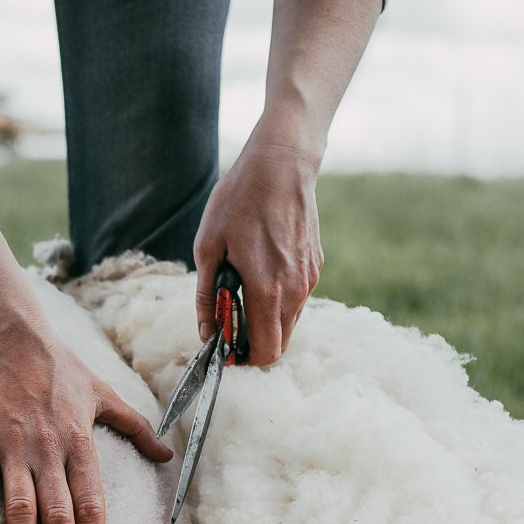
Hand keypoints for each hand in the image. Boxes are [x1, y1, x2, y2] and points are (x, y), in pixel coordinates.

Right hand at [0, 313, 173, 523]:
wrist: (7, 332)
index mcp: (80, 441)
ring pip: (22, 510)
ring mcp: (13, 445)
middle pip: (60, 518)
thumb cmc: (58, 364)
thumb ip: (137, 427)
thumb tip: (169, 456)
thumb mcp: (104, 392)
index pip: (92, 507)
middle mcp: (49, 448)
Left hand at [193, 133, 323, 365]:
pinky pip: (297, 299)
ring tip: (240, 291)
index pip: (265, 352)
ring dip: (265, 321)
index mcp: (268, 289)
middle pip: (279, 344)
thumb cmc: (239, 201)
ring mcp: (310, 278)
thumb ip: (207, 297)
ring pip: (289, 323)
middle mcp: (296, 290)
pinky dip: (278, 300)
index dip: (243, 359)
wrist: (281, 164)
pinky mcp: (316, 266)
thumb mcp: (208, 247)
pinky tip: (259, 271)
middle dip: (253, 344)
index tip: (224, 346)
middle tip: (228, 323)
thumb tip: (208, 333)